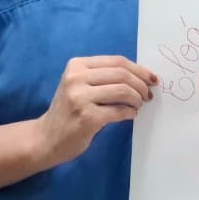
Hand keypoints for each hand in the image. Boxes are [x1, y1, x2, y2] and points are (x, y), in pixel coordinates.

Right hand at [35, 56, 156, 167]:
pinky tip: (130, 115)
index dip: (139, 69)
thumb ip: (104, 77)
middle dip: (142, 84)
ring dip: (137, 99)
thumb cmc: (68, 111)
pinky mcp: (87, 117)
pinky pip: (119, 111)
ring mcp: (80, 98)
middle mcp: (76, 78)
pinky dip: (130, 113)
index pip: (117, 61)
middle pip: (122, 74)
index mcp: (77, 65)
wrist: (46, 138)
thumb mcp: (80, 85)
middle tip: (148, 95)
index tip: (152, 78)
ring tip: (138, 105)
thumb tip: (142, 76)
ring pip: (123, 91)